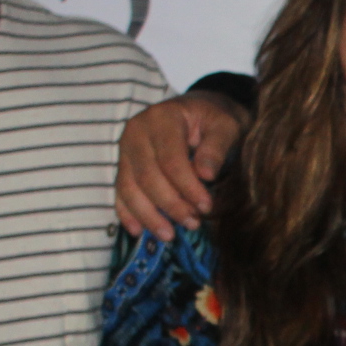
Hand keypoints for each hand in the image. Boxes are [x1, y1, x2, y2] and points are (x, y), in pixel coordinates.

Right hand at [116, 94, 247, 239]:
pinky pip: (120, 192)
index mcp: (162, 118)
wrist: (200, 110)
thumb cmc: (214, 120)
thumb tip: (206, 175)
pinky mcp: (123, 164)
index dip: (187, 187)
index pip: (170, 160)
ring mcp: (126, 148)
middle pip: (147, 177)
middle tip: (193, 223)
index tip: (205, 207)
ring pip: (129, 188)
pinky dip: (127, 213)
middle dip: (170, 205)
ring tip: (170, 235)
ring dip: (148, 216)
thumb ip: (216, 148)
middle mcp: (137, 132)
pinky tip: (138, 231)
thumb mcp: (225, 126)